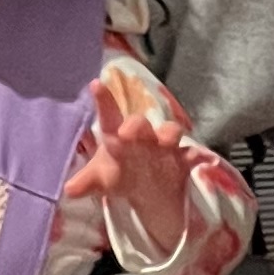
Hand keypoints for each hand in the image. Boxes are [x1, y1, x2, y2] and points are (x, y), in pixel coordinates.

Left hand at [63, 100, 197, 260]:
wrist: (148, 188)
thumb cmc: (119, 174)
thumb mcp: (102, 180)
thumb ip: (87, 182)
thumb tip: (68, 190)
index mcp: (118, 138)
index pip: (109, 117)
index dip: (103, 101)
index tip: (95, 84)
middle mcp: (142, 137)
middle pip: (140, 124)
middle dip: (136, 125)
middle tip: (128, 131)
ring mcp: (164, 147)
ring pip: (169, 133)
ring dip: (169, 134)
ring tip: (170, 140)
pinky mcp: (182, 160)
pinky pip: (193, 156)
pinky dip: (199, 157)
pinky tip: (205, 159)